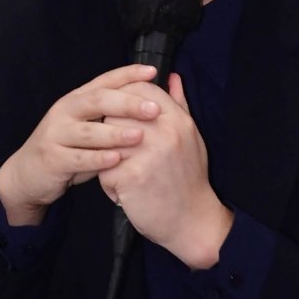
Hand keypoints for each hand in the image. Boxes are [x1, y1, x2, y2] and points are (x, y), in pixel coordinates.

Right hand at [0, 64, 162, 226]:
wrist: (27, 173)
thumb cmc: (66, 148)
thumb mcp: (85, 126)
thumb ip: (109, 116)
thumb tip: (146, 104)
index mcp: (76, 99)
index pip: (104, 81)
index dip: (128, 74)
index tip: (152, 72)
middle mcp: (65, 111)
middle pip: (98, 100)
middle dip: (128, 103)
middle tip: (154, 108)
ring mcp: (56, 134)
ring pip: (89, 131)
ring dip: (116, 133)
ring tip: (139, 135)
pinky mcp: (52, 158)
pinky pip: (78, 158)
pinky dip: (98, 159)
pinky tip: (116, 159)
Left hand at [99, 72, 232, 269]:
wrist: (194, 222)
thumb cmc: (189, 179)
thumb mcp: (190, 136)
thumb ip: (179, 104)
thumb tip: (172, 76)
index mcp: (177, 119)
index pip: (140, 90)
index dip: (123, 98)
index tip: (119, 115)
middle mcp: (164, 131)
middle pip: (117, 113)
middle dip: (111, 133)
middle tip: (123, 155)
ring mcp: (148, 153)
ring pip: (106, 143)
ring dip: (109, 161)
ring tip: (125, 175)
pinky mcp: (133, 177)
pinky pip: (104, 171)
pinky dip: (110, 186)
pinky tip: (127, 194)